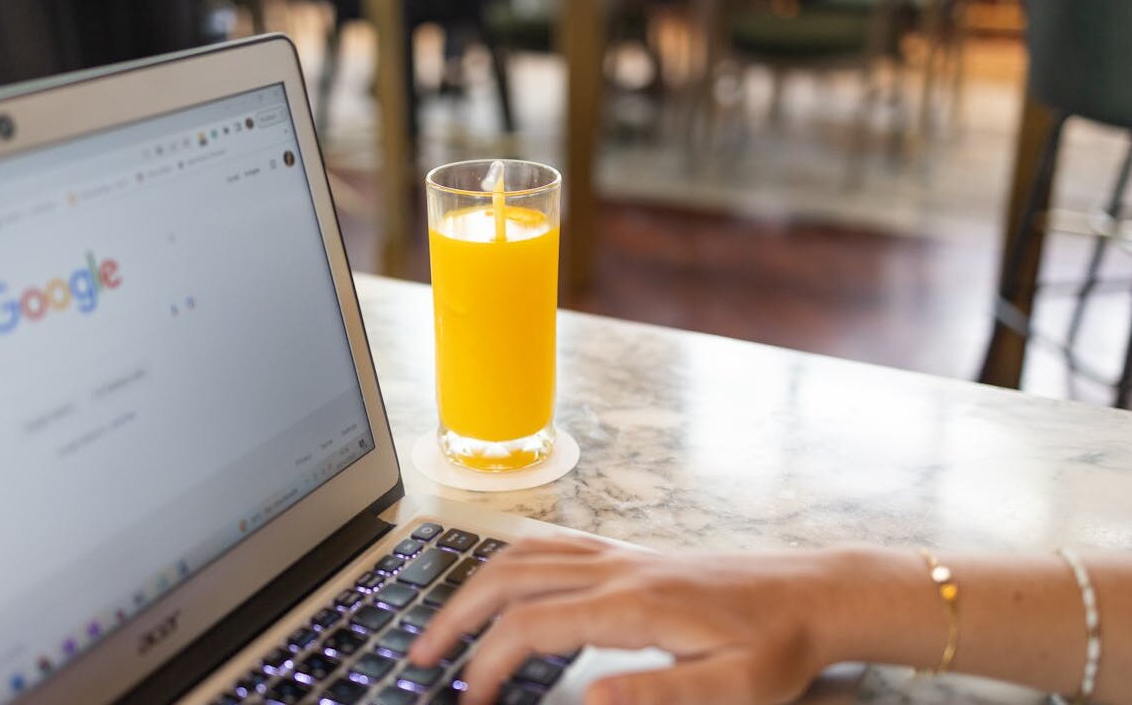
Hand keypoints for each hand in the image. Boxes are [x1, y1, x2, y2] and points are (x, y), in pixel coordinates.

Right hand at [407, 535, 843, 704]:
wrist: (811, 595)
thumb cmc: (776, 646)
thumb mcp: (734, 689)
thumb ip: (660, 693)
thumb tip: (588, 700)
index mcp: (634, 604)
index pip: (532, 626)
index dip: (487, 663)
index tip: (468, 700)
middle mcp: (617, 569)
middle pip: (510, 579)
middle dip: (456, 617)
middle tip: (422, 655)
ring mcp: (621, 555)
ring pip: (524, 554)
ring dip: (474, 585)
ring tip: (444, 623)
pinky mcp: (629, 553)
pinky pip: (553, 544)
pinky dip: (510, 561)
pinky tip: (501, 583)